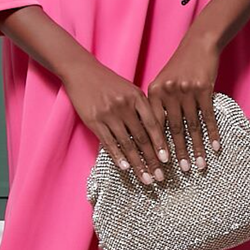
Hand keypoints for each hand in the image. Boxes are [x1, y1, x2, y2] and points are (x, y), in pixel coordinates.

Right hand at [61, 57, 170, 185]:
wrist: (82, 71)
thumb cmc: (109, 82)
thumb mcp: (129, 89)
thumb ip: (142, 107)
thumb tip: (156, 132)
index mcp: (137, 97)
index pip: (153, 124)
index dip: (161, 143)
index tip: (167, 160)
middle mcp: (125, 105)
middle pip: (142, 138)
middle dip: (152, 159)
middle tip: (160, 177)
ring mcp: (109, 113)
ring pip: (127, 144)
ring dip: (137, 164)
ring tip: (146, 178)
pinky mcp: (94, 120)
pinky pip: (109, 142)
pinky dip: (117, 157)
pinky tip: (125, 168)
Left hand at [146, 35, 222, 173]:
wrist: (199, 44)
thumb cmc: (180, 66)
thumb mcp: (163, 82)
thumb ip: (157, 105)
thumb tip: (153, 135)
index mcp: (154, 92)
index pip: (154, 126)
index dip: (156, 147)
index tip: (158, 165)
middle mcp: (169, 92)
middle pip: (173, 129)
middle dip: (177, 154)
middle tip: (180, 172)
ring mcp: (187, 91)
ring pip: (191, 127)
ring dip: (196, 149)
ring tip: (198, 166)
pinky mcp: (204, 89)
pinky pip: (208, 117)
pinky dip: (212, 134)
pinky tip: (215, 148)